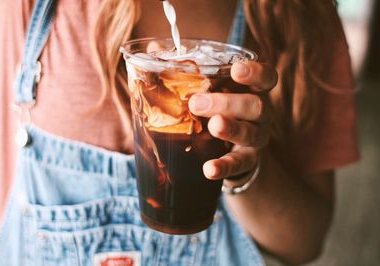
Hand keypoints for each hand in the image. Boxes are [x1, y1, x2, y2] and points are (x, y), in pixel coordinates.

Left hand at [188, 61, 277, 181]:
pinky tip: (209, 169)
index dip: (256, 72)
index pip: (266, 77)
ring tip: (212, 127)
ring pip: (252, 133)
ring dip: (231, 129)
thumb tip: (154, 47)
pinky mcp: (248, 161)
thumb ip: (185, 70)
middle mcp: (260, 113)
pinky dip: (224, 166)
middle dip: (228, 102)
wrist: (229, 150)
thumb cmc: (216, 110)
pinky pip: (240, 164)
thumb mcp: (207, 90)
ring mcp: (257, 138)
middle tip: (197, 103)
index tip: (236, 69)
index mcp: (251, 90)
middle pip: (256, 105)